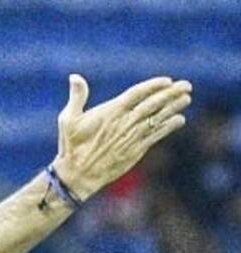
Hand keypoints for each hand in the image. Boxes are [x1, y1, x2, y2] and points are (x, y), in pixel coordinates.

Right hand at [51, 74, 191, 199]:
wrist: (78, 175)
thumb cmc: (71, 146)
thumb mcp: (68, 119)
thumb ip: (76, 97)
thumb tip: (74, 76)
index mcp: (110, 112)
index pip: (137, 94)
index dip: (153, 86)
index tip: (167, 80)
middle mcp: (124, 123)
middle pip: (152, 104)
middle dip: (171, 94)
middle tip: (186, 85)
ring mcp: (132, 137)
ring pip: (158, 118)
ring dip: (174, 107)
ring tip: (187, 98)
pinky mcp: (136, 150)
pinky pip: (156, 135)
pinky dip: (169, 127)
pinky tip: (180, 119)